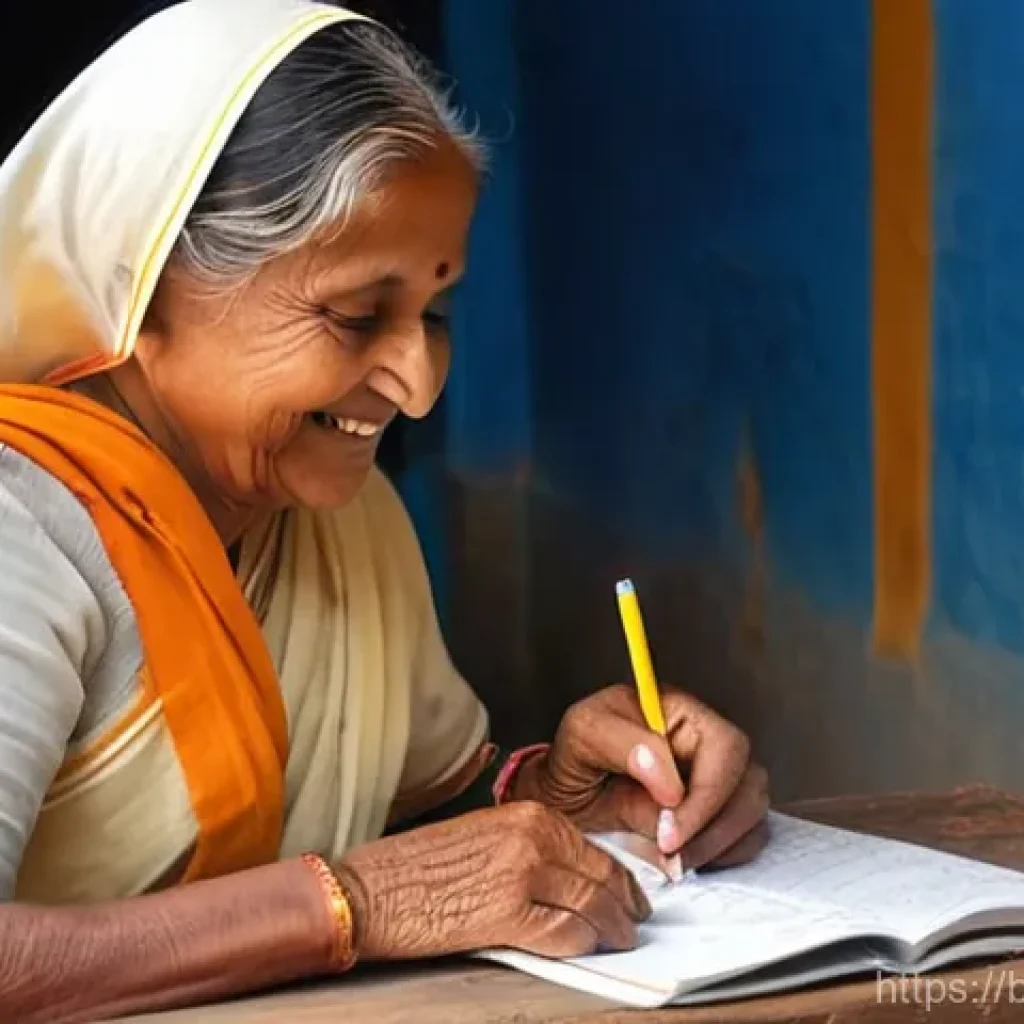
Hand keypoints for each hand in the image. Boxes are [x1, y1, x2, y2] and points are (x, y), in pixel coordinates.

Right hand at [336, 801, 650, 960]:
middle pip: (600, 876)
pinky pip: (566, 934)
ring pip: (592, 906)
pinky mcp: (509, 915)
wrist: (374, 888)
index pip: (591, 847)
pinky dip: (584, 944)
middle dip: (625, 904)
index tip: (629, 891)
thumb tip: (571, 873)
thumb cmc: (418, 864)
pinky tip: (588, 948)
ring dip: (613, 928)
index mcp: (525, 814)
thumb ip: (530, 846)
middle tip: (635, 920)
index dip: (618, 875)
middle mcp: (531, 838)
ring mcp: (522, 875)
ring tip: (620, 940)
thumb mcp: (484, 834)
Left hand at [511, 685, 769, 871]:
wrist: (567, 795)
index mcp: (681, 712)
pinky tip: (688, 858)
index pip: (725, 747)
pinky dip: (725, 855)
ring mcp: (720, 778)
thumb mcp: (582, 735)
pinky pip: (749, 836)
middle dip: (713, 828)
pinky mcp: (721, 812)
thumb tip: (669, 781)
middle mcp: (708, 742)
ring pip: (754, 811)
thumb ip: (623, 744)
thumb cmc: (575, 756)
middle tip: (671, 857)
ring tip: (674, 861)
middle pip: (749, 782)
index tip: (668, 834)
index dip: (705, 795)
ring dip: (718, 845)